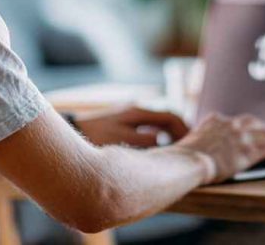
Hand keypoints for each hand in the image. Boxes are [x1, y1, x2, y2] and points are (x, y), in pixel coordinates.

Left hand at [73, 106, 189, 146]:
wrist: (71, 130)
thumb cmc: (95, 136)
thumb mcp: (121, 139)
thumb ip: (144, 139)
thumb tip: (163, 141)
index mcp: (139, 111)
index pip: (172, 117)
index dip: (186, 131)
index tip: (193, 146)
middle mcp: (137, 110)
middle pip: (168, 119)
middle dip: (180, 134)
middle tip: (188, 152)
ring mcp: (130, 116)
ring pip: (158, 125)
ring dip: (169, 137)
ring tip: (175, 155)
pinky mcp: (123, 123)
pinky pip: (147, 129)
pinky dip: (157, 139)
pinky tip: (155, 154)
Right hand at [175, 113, 264, 183]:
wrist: (189, 162)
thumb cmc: (184, 157)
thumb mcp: (191, 142)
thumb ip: (200, 141)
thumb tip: (197, 151)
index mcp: (215, 119)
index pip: (233, 121)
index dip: (241, 127)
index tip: (243, 132)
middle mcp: (230, 124)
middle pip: (252, 122)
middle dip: (260, 129)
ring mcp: (241, 136)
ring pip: (264, 134)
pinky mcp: (249, 150)